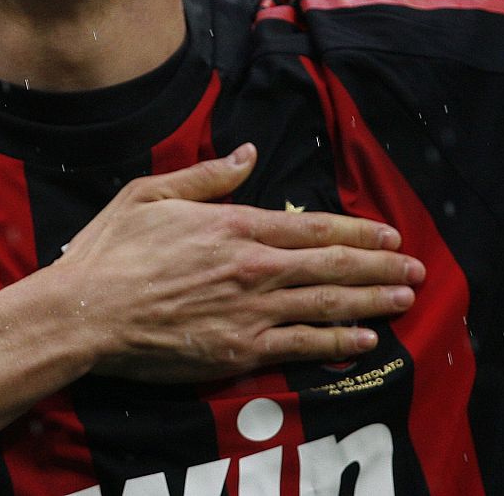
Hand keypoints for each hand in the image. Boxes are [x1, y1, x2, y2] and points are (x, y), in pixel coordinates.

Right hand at [56, 144, 424, 382]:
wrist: (87, 312)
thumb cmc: (114, 250)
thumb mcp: (153, 192)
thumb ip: (208, 175)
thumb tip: (247, 151)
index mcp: (235, 226)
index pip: (313, 228)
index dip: (357, 232)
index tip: (389, 233)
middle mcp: (252, 267)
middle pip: (332, 266)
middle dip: (380, 266)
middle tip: (416, 269)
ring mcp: (249, 312)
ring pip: (326, 305)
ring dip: (372, 302)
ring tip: (405, 299)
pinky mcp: (238, 351)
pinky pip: (300, 346)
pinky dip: (337, 343)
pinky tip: (364, 342)